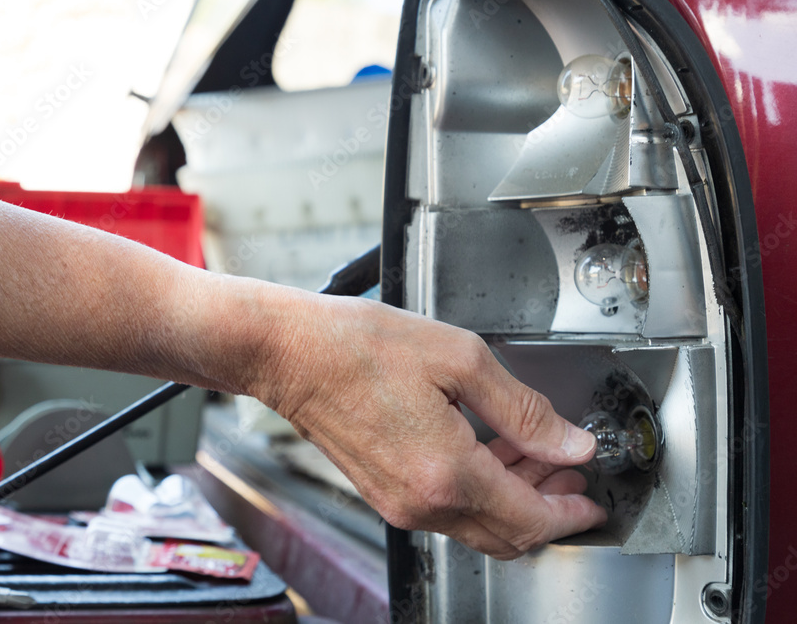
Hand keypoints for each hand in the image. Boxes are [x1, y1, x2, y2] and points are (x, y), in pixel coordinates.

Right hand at [255, 294, 606, 559]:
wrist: (289, 354)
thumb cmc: (356, 347)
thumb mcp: (460, 359)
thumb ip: (525, 409)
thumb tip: (570, 441)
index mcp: (447, 472)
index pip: (531, 518)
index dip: (572, 512)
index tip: (593, 497)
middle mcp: (421, 502)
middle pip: (507, 536)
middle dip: (548, 508)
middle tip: (569, 472)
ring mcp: (398, 503)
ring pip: (477, 525)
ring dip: (513, 497)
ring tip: (533, 453)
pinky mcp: (383, 492)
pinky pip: (446, 510)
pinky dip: (478, 490)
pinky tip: (487, 450)